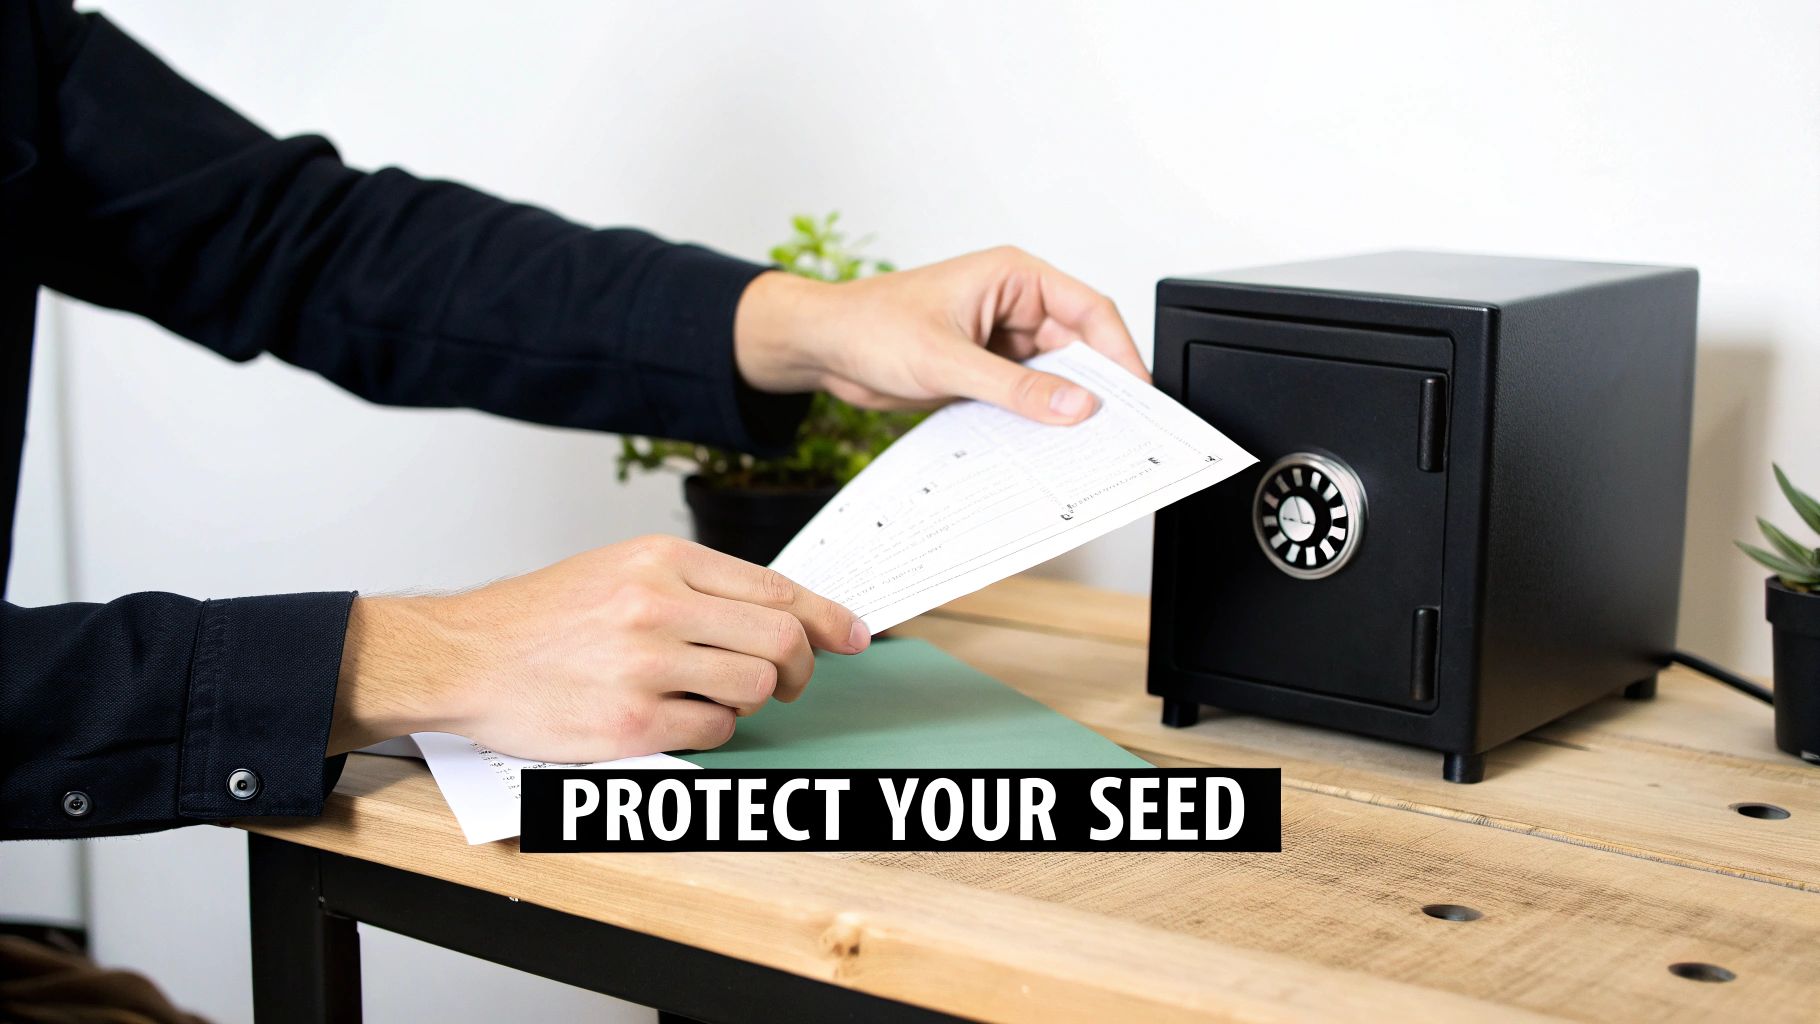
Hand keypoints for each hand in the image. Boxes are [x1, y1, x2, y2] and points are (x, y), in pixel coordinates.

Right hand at [326, 536, 866, 760]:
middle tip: (788, 680)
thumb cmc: (540, 619)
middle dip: (801, 666)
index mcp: (661, 560)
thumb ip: (697, 586)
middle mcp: (659, 605)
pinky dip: (710, 731)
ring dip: (749, 700)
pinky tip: (676, 718)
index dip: (828, 616)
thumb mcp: (621, 571)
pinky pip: (713, 731)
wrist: (462, 656)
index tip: (853, 634)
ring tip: (713, 696)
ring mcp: (646, 666)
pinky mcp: (631, 724)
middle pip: (782, 638)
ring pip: (754, 686)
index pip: (777, 587)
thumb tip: (784, 611)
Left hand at [734, 246, 1148, 424]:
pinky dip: (1037, 420)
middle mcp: (1014, 306)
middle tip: (1120, 430)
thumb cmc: (869, 326)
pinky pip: (1026, 398)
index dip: (1119, 352)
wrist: (822, 349)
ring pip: (1055, 378)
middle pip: (1080, 348)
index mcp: (1013, 277)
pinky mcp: (985, 373)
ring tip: (1087, 445)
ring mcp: (1000, 341)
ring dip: (1066, 408)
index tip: (1137, 393)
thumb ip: (1014, 387)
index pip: (1089, 310)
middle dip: (1098, 387)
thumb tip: (1075, 405)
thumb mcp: (946, 360)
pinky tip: (1046, 447)